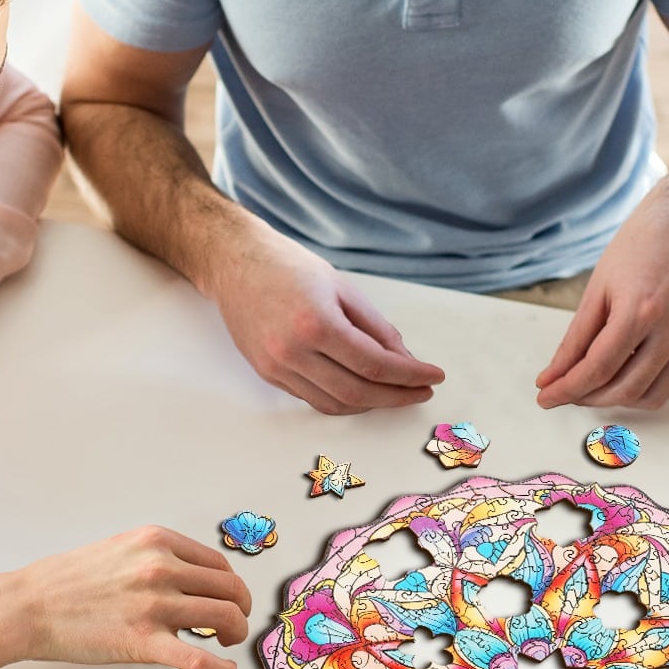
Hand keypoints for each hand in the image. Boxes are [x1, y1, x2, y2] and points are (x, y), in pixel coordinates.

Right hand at [14, 528, 251, 668]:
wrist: (30, 605)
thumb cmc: (71, 580)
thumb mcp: (122, 549)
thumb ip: (159, 558)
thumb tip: (194, 579)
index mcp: (158, 542)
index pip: (218, 564)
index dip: (231, 586)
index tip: (229, 600)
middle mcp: (162, 568)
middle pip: (229, 589)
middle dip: (240, 609)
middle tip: (234, 626)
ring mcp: (154, 605)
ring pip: (224, 617)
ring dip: (235, 633)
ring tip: (227, 644)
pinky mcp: (142, 642)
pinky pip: (197, 658)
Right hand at [208, 225, 443, 414]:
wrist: (235, 263)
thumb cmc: (289, 267)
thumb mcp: (343, 288)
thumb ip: (376, 328)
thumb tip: (405, 360)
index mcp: (316, 323)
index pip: (375, 364)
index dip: (410, 376)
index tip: (433, 377)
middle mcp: (292, 351)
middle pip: (358, 393)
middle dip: (396, 397)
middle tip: (421, 391)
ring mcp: (276, 366)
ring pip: (335, 404)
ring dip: (371, 404)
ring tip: (395, 392)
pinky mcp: (267, 374)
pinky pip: (313, 399)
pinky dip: (342, 400)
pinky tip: (362, 389)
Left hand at [535, 176, 668, 408]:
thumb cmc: (641, 244)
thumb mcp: (598, 287)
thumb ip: (576, 338)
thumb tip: (554, 374)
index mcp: (639, 310)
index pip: (597, 368)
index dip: (567, 388)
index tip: (546, 396)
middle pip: (623, 388)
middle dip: (587, 397)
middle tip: (562, 391)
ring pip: (649, 396)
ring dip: (614, 400)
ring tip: (589, 387)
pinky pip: (668, 384)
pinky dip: (639, 390)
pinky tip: (618, 377)